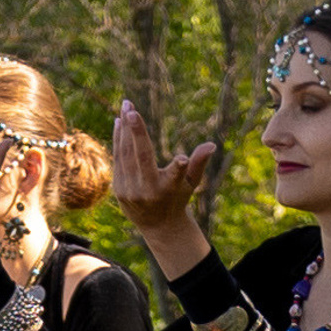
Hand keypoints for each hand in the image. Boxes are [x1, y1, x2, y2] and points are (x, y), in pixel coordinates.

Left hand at [112, 101, 213, 238]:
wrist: (156, 224)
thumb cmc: (178, 197)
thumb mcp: (192, 183)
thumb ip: (199, 163)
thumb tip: (211, 145)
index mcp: (169, 189)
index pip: (175, 177)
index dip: (179, 168)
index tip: (182, 159)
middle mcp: (147, 191)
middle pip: (141, 157)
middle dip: (135, 131)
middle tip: (130, 106)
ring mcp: (129, 190)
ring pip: (125, 155)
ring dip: (123, 130)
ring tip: (126, 108)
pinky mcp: (118, 189)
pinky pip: (118, 159)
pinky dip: (118, 140)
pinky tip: (118, 123)